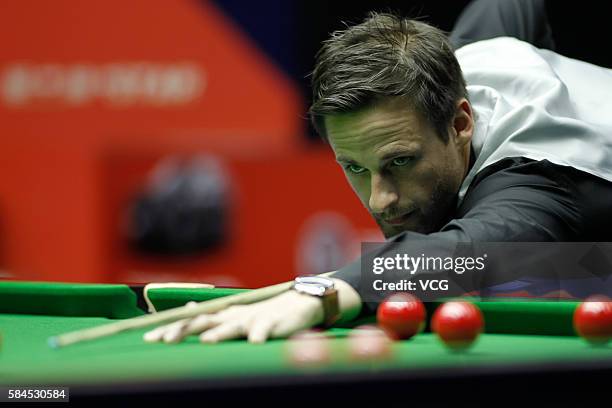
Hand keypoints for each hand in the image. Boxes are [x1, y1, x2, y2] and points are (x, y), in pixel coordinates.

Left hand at [143, 278, 361, 343]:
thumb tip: (189, 307)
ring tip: (206, 342)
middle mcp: (234, 315)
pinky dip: (261, 334)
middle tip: (164, 341)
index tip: (148, 339)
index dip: (171, 329)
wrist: (299, 302)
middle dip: (185, 331)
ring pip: (234, 326)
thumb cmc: (265, 312)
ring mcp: (253, 319)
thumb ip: (215, 315)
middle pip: (205, 322)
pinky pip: (267, 329)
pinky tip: (255, 342)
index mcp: (224, 315)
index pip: (192, 321)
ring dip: (221, 334)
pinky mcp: (275, 323)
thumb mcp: (237, 314)